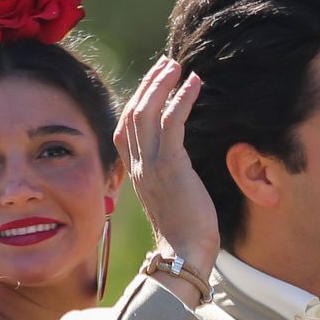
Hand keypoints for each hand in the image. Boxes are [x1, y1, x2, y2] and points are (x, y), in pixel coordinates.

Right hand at [114, 57, 219, 273]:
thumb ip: (166, 180)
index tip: (154, 84)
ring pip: (146, 112)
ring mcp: (150, 166)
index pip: (125, 129)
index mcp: (134, 174)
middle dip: (148, 84)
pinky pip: (171, 122)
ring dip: (161, 84)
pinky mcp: (170, 166)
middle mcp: (137, 167)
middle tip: (167, 64)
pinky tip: (194, 84)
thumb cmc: (183, 234)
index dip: (136, 101)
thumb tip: (177, 170)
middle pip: (132, 113)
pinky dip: (182, 98)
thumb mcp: (168, 200)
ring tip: (178, 67)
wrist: (182, 255)